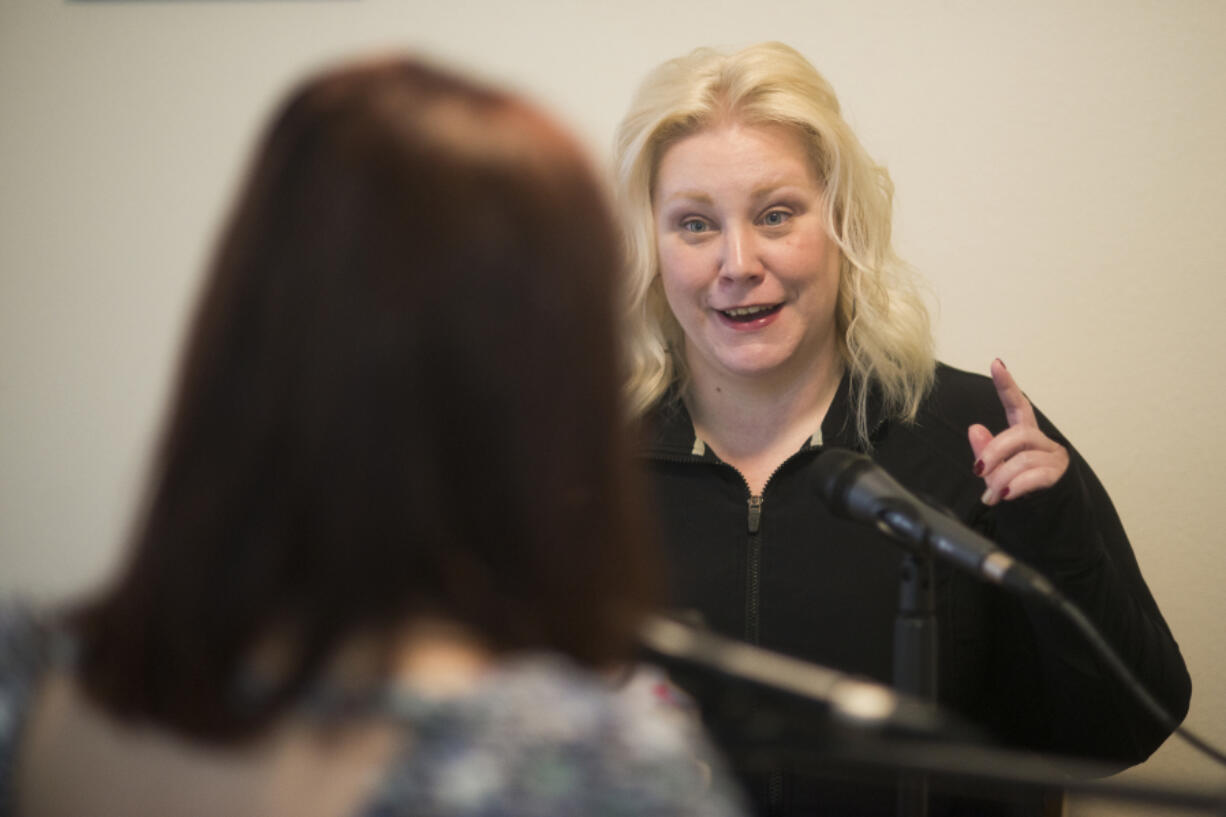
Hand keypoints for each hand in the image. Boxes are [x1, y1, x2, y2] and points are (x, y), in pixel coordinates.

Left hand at [967, 359, 1068, 505]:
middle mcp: (1042, 440)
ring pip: (1023, 459)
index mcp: (1025, 433)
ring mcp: (1053, 457)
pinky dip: (1015, 487)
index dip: (1006, 385)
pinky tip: (1004, 496)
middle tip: (979, 471)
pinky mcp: (1058, 475)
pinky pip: (1034, 477)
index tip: (996, 364)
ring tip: (990, 494)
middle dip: (994, 453)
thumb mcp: (996, 469)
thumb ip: (986, 451)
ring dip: (1001, 478)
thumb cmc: (1019, 486)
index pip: (1017, 404)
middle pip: (1018, 434)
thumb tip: (974, 429)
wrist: (1048, 513)